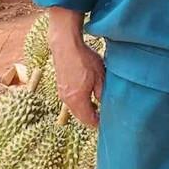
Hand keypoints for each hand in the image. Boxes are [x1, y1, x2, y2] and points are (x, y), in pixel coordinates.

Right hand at [47, 6, 104, 127]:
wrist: (66, 46)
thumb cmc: (84, 60)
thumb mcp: (100, 77)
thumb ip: (102, 93)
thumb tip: (105, 104)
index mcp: (77, 100)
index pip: (88, 120)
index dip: (98, 122)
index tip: (108, 122)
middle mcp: (67, 100)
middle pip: (80, 116)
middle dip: (92, 117)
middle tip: (104, 116)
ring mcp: (62, 93)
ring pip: (75, 108)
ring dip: (86, 109)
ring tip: (98, 105)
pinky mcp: (60, 86)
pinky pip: (71, 100)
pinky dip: (80, 102)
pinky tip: (88, 94)